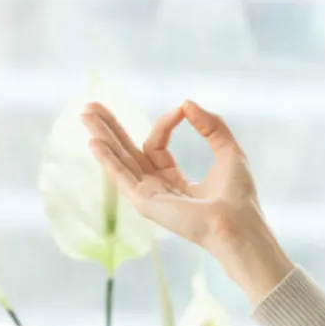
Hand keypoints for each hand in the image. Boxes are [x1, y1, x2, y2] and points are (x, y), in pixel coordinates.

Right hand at [82, 100, 294, 301]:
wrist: (239, 222)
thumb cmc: (238, 195)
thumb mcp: (228, 150)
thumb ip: (210, 125)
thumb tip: (186, 102)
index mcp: (173, 180)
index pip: (157, 145)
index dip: (166, 123)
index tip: (181, 109)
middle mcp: (156, 188)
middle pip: (127, 153)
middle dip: (110, 129)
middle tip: (91, 105)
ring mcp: (148, 196)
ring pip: (120, 160)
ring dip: (103, 137)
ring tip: (85, 114)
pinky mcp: (145, 202)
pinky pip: (122, 176)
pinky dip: (107, 158)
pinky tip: (94, 142)